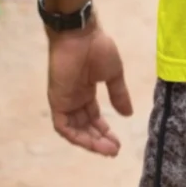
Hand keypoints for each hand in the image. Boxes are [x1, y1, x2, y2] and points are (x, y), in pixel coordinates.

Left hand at [47, 23, 132, 155]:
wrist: (80, 35)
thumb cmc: (97, 48)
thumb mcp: (113, 74)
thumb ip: (119, 94)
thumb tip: (128, 114)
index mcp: (87, 91)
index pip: (94, 118)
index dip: (105, 131)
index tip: (118, 143)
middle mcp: (75, 99)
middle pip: (85, 127)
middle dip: (99, 140)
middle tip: (114, 150)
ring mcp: (65, 101)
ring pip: (75, 130)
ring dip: (90, 141)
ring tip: (108, 149)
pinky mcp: (57, 102)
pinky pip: (64, 127)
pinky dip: (76, 136)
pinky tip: (91, 142)